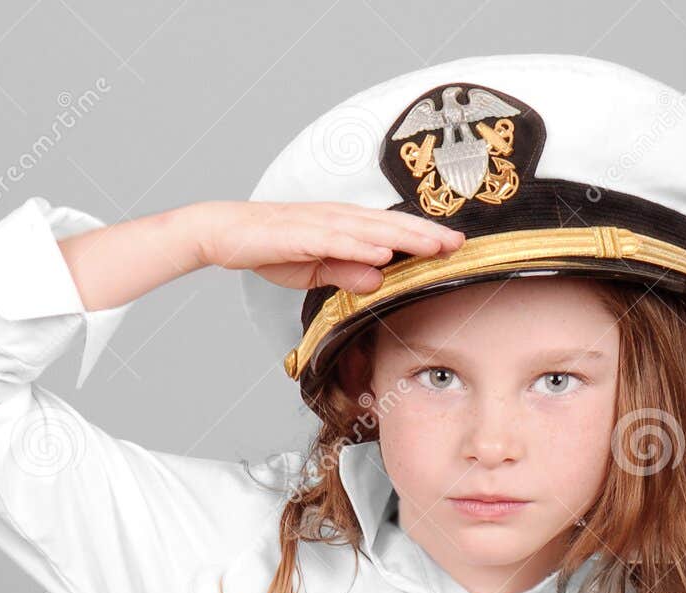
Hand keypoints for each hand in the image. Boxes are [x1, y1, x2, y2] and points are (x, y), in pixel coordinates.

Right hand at [192, 200, 463, 292]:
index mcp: (343, 225)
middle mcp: (336, 218)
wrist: (225, 233)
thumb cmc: (271, 247)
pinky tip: (383, 254)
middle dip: (426, 234)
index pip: (391, 230)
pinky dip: (360, 247)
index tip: (455, 245)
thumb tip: (380, 281)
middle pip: (389, 226)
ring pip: (370, 230)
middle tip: (460, 243)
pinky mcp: (299, 233)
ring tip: (435, 246)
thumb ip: (348, 273)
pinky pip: (335, 241)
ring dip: (404, 237)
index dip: (423, 236)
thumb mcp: (316, 269)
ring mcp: (318, 223)